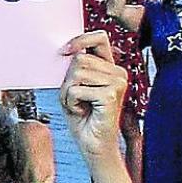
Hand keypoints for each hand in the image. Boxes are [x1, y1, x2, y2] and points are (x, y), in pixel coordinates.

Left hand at [59, 31, 126, 161]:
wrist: (93, 144)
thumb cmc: (83, 117)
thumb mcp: (74, 87)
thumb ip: (74, 68)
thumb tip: (66, 50)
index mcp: (110, 67)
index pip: (98, 37)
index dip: (79, 40)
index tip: (64, 50)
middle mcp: (118, 72)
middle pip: (79, 58)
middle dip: (67, 80)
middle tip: (75, 98)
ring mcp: (117, 83)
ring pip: (76, 74)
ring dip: (68, 93)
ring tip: (79, 105)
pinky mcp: (111, 95)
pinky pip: (76, 90)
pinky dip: (71, 102)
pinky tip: (82, 111)